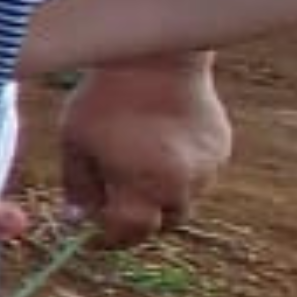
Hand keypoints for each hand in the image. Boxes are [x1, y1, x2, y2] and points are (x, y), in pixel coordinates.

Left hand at [60, 54, 229, 246]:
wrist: (155, 57)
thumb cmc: (105, 99)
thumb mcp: (75, 141)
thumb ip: (77, 186)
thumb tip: (75, 220)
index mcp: (143, 188)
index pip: (129, 233)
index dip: (108, 239)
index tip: (93, 237)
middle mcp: (181, 186)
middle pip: (161, 222)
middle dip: (139, 219)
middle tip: (115, 205)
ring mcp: (207, 168)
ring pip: (184, 199)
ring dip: (161, 194)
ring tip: (137, 163)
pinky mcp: (221, 149)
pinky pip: (200, 173)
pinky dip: (181, 169)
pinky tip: (160, 140)